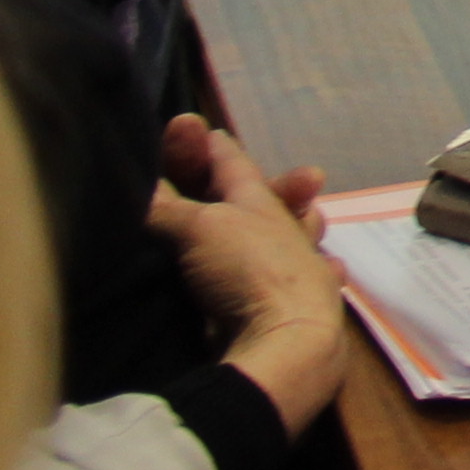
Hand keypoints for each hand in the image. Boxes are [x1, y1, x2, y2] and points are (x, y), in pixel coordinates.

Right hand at [150, 113, 345, 433]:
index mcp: (261, 202)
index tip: (204, 130)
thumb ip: (167, 206)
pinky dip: (318, 269)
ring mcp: (299, 270)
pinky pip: (313, 277)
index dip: (215, 148)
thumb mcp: (198, 228)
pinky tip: (328, 268)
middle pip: (272, 199)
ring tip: (309, 215)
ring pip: (301, 235)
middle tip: (278, 172)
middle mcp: (285, 230)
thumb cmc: (246, 269)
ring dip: (301, 223)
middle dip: (273, 184)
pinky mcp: (299, 310)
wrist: (286, 340)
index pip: (233, 165)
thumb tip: (140, 183)